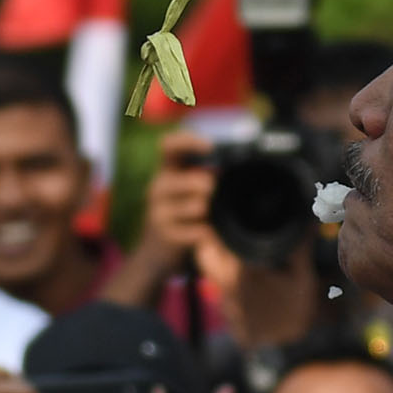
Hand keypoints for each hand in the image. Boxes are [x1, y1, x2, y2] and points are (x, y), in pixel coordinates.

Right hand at [141, 133, 215, 260]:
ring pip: (197, 206)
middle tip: (212, 190)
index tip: (210, 147)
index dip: (188, 141)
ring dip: (209, 211)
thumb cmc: (182, 213)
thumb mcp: (187, 189)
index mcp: (166, 170)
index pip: (169, 145)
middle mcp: (158, 187)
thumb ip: (205, 172)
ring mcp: (158, 211)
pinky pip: (198, 231)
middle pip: (189, 180)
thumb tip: (235, 160)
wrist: (156, 251)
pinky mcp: (165, 235)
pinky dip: (207, 232)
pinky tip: (207, 233)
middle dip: (205, 186)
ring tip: (208, 214)